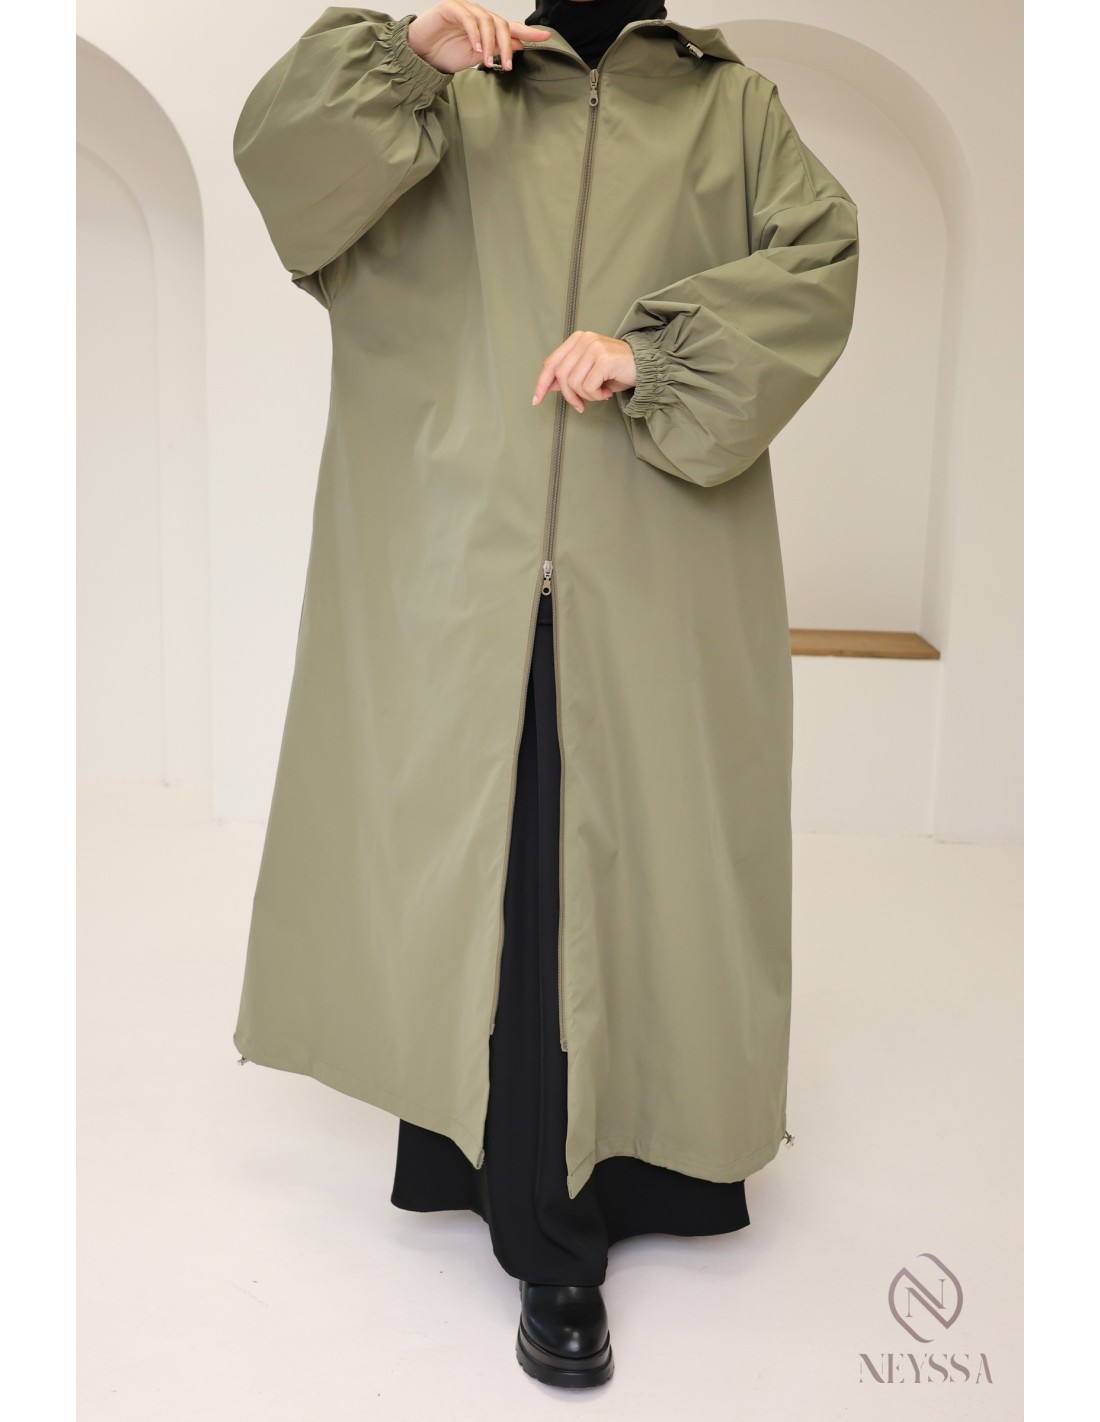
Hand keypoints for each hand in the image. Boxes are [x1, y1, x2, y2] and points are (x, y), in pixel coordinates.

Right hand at [407, 2, 550, 73]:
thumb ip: (496, 49)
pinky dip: (474, 34)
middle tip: (508, 64)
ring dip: (490, 43)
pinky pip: (467, 18)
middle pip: (500, 24)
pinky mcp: (450, 8)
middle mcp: (477, 15)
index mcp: (485, 27)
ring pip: (486, 21)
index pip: (508, 27)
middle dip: (507, 45)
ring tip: (488, 62)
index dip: (526, 32)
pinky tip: (476, 48)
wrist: (420, 54)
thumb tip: (519, 45)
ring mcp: (464, 9)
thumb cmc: (445, 53)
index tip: (545, 37)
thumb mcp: (476, 57)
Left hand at [532, 331, 637, 413]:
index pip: (551, 363)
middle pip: (561, 376)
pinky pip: (588, 387)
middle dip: (569, 396)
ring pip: (574, 383)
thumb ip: (569, 375)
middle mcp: (584, 340)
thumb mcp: (589, 371)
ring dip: (586, 396)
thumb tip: (549, 385)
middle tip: (580, 405)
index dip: (542, 383)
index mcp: (577, 339)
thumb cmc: (616, 370)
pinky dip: (596, 396)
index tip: (536, 400)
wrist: (644, 367)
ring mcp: (594, 348)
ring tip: (599, 393)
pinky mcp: (604, 359)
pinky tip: (606, 391)